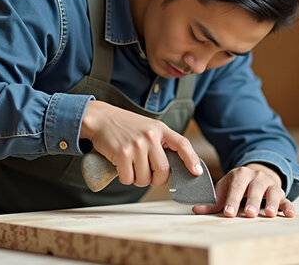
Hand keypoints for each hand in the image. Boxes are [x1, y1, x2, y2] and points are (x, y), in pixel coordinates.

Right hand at [80, 100, 202, 186]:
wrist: (101, 118)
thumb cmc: (125, 126)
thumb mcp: (148, 128)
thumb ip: (161, 143)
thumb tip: (172, 169)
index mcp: (160, 129)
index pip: (182, 144)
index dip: (191, 159)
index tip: (197, 172)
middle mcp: (150, 136)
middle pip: (163, 170)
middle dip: (157, 179)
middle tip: (149, 175)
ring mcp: (136, 145)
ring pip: (145, 178)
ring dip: (138, 180)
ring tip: (132, 167)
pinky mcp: (122, 154)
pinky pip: (128, 179)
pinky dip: (125, 178)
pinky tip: (121, 167)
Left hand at [192, 163, 294, 217]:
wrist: (255, 177)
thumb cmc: (236, 187)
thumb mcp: (224, 191)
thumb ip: (213, 202)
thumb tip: (196, 210)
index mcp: (240, 174)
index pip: (236, 186)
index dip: (232, 199)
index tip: (229, 213)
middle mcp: (257, 176)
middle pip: (255, 188)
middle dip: (253, 201)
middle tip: (249, 214)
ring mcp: (270, 184)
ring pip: (273, 191)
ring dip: (272, 203)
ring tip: (270, 214)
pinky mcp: (280, 192)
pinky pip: (285, 199)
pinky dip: (288, 206)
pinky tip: (289, 214)